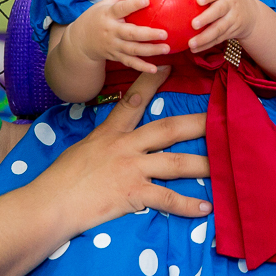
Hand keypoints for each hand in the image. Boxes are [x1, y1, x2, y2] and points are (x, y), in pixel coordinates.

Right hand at [36, 67, 210, 233]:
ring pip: (176, 163)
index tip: (170, 67)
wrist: (49, 204)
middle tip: (222, 117)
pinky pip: (166, 198)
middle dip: (198, 122)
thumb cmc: (61, 179)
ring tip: (226, 164)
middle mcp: (125, 146)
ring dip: (203, 164)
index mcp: (111, 133)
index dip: (152, 82)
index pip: (133, 100)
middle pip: (168, 128)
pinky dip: (187, 205)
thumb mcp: (83, 149)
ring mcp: (131, 169)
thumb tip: (116, 141)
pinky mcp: (132, 193)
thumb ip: (105, 142)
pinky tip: (206, 208)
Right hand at [68, 0, 170, 72]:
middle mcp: (111, 31)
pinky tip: (155, 68)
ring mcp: (113, 45)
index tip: (147, 0)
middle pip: (130, 33)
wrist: (78, 42)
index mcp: (108, 15)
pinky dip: (141, 67)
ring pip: (132, 50)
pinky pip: (130, 62)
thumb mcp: (103, 4)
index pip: (121, 8)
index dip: (133, 4)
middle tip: (164, 33)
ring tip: (166, 48)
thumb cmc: (94, 18)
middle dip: (148, 34)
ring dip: (150, 51)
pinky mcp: (115, 56)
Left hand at [189, 0, 257, 52]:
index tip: (198, 0)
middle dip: (206, 18)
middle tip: (193, 24)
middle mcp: (231, 4)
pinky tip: (195, 49)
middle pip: (219, 11)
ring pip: (219, 29)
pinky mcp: (232, 32)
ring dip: (204, 37)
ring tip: (191, 44)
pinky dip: (206, 45)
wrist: (251, 14)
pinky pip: (218, 40)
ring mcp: (233, 19)